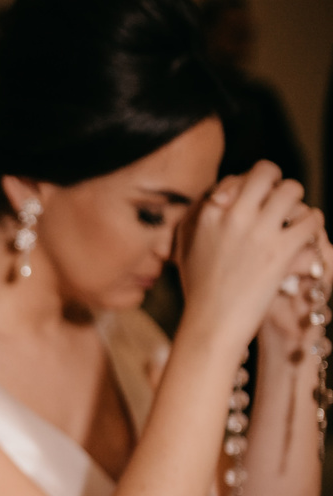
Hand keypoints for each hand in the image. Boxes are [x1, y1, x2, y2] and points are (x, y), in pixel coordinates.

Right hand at [174, 162, 324, 359]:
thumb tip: (217, 195)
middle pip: (265, 172)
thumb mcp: (183, 248)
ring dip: (297, 201)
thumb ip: (195, 218)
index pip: (235, 178)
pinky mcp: (282, 250)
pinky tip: (306, 235)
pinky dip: (312, 224)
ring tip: (295, 216)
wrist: (211, 322)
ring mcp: (259, 232)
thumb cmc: (197, 289)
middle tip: (278, 200)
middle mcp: (233, 215)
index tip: (252, 202)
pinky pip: (310, 220)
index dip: (247, 187)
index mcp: (207, 213)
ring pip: (292, 190)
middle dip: (276, 183)